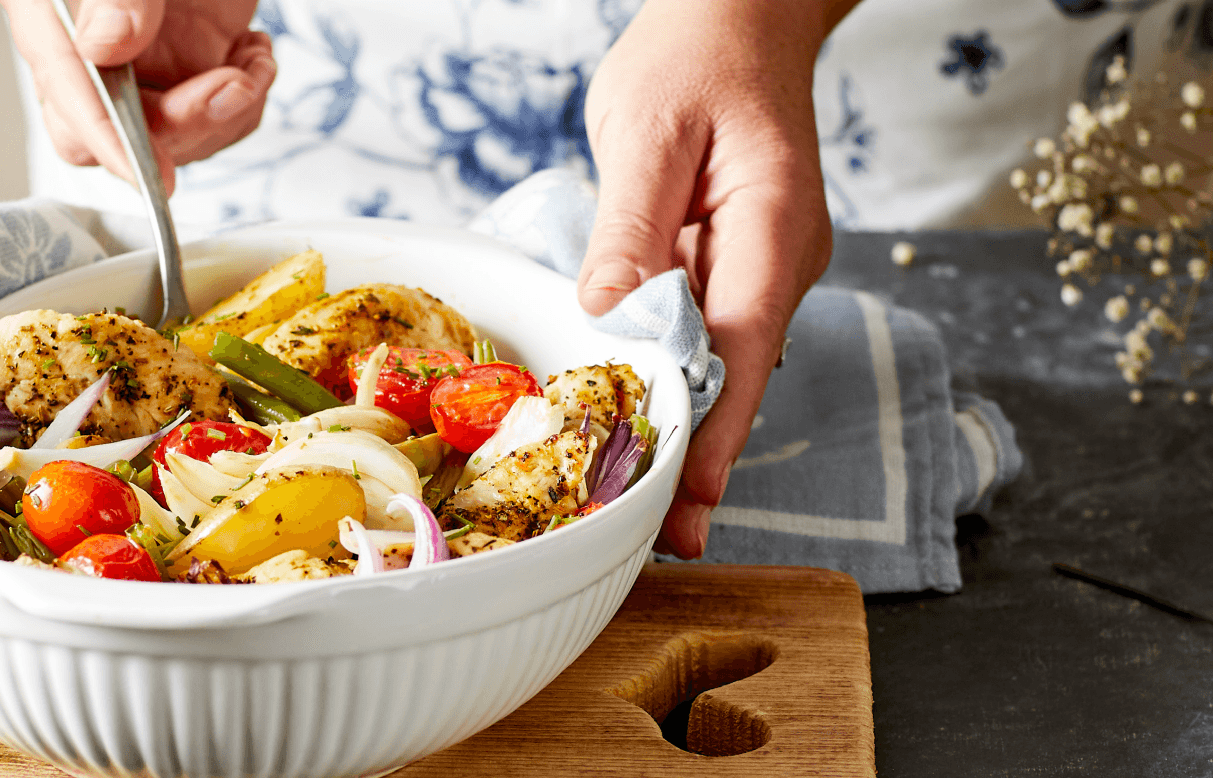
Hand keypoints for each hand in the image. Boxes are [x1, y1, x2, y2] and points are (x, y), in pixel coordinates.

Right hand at [0, 0, 275, 192]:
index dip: (105, 138)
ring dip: (224, 115)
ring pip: (168, 137)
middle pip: (108, 132)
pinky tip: (254, 53)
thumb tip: (103, 47)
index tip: (147, 172)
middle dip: (178, 130)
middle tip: (228, 88)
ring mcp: (143, 61)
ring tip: (251, 63)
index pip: (64, 90)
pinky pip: (214, 117)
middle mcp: (91, 45)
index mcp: (50, 11)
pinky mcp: (190, 65)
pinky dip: (246, 98)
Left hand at [576, 0, 858, 557]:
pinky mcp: (739, 266)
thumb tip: (609, 316)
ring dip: (687, 423)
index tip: (690, 501)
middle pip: (741, 373)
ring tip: (642, 497)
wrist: (740, 17)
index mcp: (772, 229)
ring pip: (725, 360)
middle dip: (702, 454)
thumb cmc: (696, 57)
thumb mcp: (647, 132)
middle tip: (663, 537)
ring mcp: (766, 267)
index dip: (715, 430)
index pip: (744, 348)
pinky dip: (677, 376)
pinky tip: (641, 417)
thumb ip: (629, 228)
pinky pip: (709, 332)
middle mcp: (782, 261)